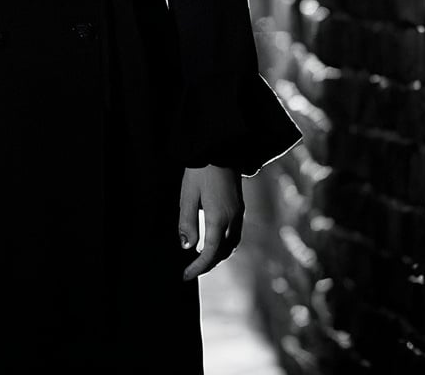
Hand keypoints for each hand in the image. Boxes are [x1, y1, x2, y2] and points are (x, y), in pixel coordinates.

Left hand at [178, 165, 243, 280]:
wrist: (220, 149)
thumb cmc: (200, 171)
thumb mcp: (187, 195)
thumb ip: (187, 222)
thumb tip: (188, 247)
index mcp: (218, 219)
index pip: (209, 253)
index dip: (197, 268)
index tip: (185, 275)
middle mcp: (232, 220)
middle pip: (222, 253)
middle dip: (207, 264)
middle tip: (191, 270)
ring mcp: (238, 214)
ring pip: (231, 245)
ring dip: (217, 256)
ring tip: (201, 259)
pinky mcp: (239, 208)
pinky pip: (235, 235)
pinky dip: (224, 245)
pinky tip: (214, 241)